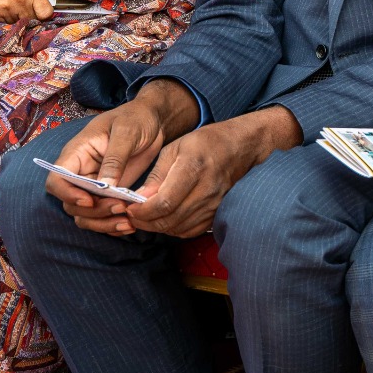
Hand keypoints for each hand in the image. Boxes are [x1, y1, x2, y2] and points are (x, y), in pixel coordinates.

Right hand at [0, 0, 63, 22]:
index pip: (45, 13)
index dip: (45, 13)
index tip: (41, 9)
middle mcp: (18, 1)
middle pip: (32, 19)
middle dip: (31, 14)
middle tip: (25, 5)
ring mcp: (4, 8)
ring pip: (17, 22)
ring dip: (17, 16)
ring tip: (12, 4)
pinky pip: (3, 22)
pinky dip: (5, 17)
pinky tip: (2, 6)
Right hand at [44, 87, 186, 233]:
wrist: (153, 121)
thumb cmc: (136, 118)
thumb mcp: (127, 132)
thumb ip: (115, 158)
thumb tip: (105, 186)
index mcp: (76, 154)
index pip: (57, 180)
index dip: (67, 194)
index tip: (90, 200)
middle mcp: (81, 173)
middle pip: (71, 204)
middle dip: (93, 211)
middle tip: (121, 207)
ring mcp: (94, 186)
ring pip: (85, 215)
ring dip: (103, 223)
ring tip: (128, 222)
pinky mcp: (109, 194)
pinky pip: (103, 216)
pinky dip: (113, 224)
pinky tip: (131, 226)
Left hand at [122, 105, 301, 238]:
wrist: (242, 146)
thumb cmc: (207, 143)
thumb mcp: (176, 148)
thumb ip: (156, 175)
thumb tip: (139, 199)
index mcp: (194, 168)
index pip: (163, 202)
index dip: (142, 211)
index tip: (130, 208)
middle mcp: (207, 189)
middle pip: (169, 219)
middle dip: (145, 222)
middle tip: (132, 216)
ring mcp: (215, 203)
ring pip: (178, 228)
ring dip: (157, 227)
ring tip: (146, 217)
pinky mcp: (218, 212)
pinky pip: (190, 230)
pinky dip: (174, 229)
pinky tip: (165, 219)